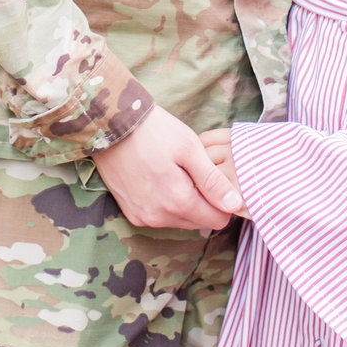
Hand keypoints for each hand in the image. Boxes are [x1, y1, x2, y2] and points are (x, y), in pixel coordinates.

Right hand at [94, 105, 240, 229]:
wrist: (110, 125)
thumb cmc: (154, 131)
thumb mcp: (190, 149)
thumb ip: (213, 181)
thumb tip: (236, 205)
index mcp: (177, 202)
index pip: (217, 219)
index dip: (222, 200)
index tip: (215, 179)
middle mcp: (159, 217)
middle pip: (199, 221)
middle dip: (203, 201)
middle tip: (194, 171)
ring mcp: (143, 217)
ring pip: (180, 220)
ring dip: (184, 202)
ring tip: (175, 172)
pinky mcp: (131, 213)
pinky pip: (160, 216)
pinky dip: (165, 202)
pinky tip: (159, 178)